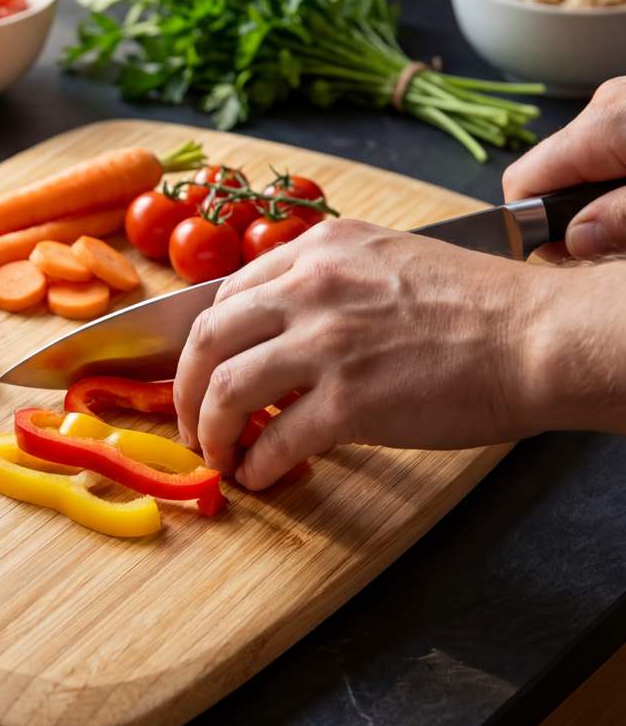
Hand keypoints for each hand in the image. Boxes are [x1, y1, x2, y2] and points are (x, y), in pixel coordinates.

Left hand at [174, 219, 549, 489]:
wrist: (541, 337)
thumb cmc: (481, 306)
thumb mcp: (388, 264)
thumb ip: (328, 287)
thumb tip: (281, 336)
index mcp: (320, 250)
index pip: (226, 295)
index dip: (203, 344)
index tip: (201, 372)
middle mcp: (311, 288)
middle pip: (207, 339)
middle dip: (185, 389)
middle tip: (191, 422)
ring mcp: (326, 344)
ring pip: (225, 389)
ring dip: (209, 431)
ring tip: (218, 455)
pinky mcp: (349, 402)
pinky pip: (276, 440)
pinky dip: (258, 465)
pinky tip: (262, 475)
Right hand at [503, 76, 625, 259]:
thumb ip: (620, 218)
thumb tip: (573, 242)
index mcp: (602, 125)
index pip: (521, 181)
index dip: (527, 226)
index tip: (559, 254)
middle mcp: (604, 108)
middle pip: (549, 175)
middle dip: (569, 216)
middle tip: (611, 245)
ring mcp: (623, 105)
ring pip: (580, 167)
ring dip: (598, 201)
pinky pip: (606, 154)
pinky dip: (614, 181)